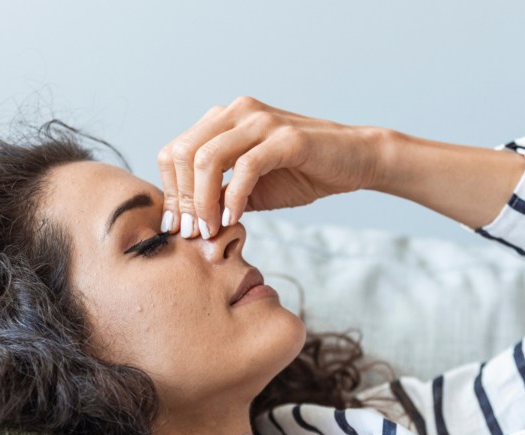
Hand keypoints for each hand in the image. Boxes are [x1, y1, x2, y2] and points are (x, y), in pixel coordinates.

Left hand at [157, 95, 385, 238]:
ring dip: (202, 201)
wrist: (355, 161)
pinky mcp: (286, 138)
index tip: (177, 226)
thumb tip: (186, 221)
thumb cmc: (302, 173)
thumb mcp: (250, 188)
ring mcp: (261, 121)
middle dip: (182, 199)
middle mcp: (237, 112)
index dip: (170, 191)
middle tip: (191, 233)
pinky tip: (234, 219)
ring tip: (210, 230)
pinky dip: (233, 198)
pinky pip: (245, 168)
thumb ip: (219, 195)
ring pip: (208, 158)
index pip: (175, 151)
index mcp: (224, 120)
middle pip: (184, 153)